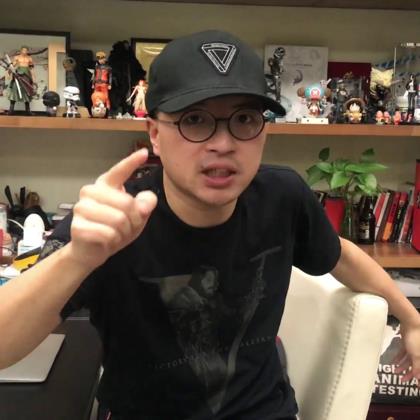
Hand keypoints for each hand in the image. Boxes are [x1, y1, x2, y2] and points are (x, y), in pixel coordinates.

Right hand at [69, 148, 156, 269]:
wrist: (91, 251)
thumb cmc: (113, 229)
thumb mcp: (135, 218)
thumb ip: (144, 206)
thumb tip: (147, 202)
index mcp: (105, 185)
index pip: (119, 171)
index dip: (132, 162)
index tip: (145, 153)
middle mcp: (91, 192)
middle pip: (127, 203)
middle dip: (134, 220)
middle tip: (127, 228)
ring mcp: (81, 207)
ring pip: (119, 220)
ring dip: (123, 233)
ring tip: (115, 234)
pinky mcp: (78, 226)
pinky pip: (108, 234)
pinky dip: (113, 241)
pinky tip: (106, 241)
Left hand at [393, 321, 419, 384]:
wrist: (410, 322)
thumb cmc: (416, 338)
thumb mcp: (416, 355)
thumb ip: (417, 367)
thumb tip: (418, 378)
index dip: (418, 378)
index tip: (416, 386)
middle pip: (415, 365)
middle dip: (408, 373)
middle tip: (402, 379)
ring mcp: (414, 347)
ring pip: (408, 359)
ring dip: (402, 365)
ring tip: (395, 371)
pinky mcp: (407, 342)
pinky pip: (404, 352)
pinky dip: (399, 357)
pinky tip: (393, 361)